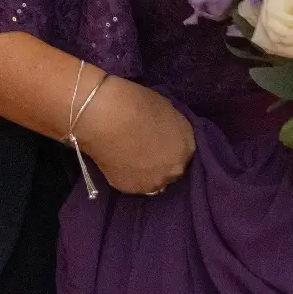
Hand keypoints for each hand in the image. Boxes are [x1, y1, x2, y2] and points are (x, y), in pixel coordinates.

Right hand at [77, 78, 194, 194]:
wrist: (106, 117)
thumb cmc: (136, 103)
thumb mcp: (166, 109)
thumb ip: (171, 128)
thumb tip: (166, 135)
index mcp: (186, 147)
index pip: (184, 151)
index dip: (171, 145)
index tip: (160, 139)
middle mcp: (174, 170)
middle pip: (172, 168)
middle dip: (162, 160)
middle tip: (145, 147)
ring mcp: (153, 183)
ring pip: (154, 180)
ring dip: (147, 171)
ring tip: (131, 155)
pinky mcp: (131, 190)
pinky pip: (134, 183)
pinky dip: (128, 175)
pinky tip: (119, 160)